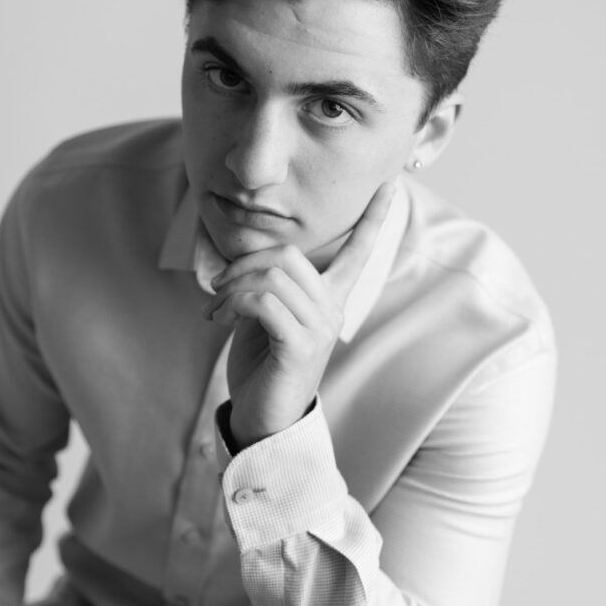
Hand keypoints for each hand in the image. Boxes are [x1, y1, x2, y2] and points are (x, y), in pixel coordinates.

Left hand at [205, 183, 394, 448]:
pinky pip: (263, 301)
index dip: (374, 218)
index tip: (390, 185)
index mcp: (329, 299)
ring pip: (273, 275)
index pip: (359, 252)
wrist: (261, 421)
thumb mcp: (264, 316)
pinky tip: (218, 320)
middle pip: (289, 254)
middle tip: (218, 290)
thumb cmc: (261, 367)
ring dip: (232, 287)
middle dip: (244, 264)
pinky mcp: (299, 346)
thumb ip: (266, 283)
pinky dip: (232, 303)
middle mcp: (332, 310)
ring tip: (215, 310)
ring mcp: (319, 328)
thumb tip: (245, 253)